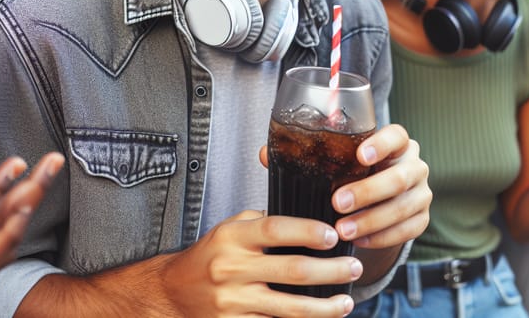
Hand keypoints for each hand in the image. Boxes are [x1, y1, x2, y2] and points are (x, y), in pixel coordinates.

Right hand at [159, 210, 360, 316]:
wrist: (173, 292)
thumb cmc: (210, 254)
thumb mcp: (230, 227)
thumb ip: (261, 223)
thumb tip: (305, 221)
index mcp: (233, 236)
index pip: (275, 228)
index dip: (307, 231)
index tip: (333, 235)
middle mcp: (232, 268)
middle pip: (291, 270)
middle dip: (330, 270)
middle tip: (355, 267)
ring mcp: (233, 302)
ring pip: (289, 308)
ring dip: (324, 307)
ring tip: (346, 301)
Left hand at [331, 124, 430, 250]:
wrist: (381, 196)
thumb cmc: (359, 171)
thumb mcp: (351, 158)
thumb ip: (332, 154)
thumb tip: (285, 158)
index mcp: (399, 143)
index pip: (396, 136)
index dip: (380, 145)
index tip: (359, 156)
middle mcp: (415, 165)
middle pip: (398, 178)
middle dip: (367, 192)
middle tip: (338, 203)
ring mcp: (422, 192)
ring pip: (402, 208)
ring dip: (370, 221)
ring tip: (342, 229)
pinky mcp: (423, 218)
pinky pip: (406, 231)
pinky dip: (381, 238)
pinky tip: (358, 240)